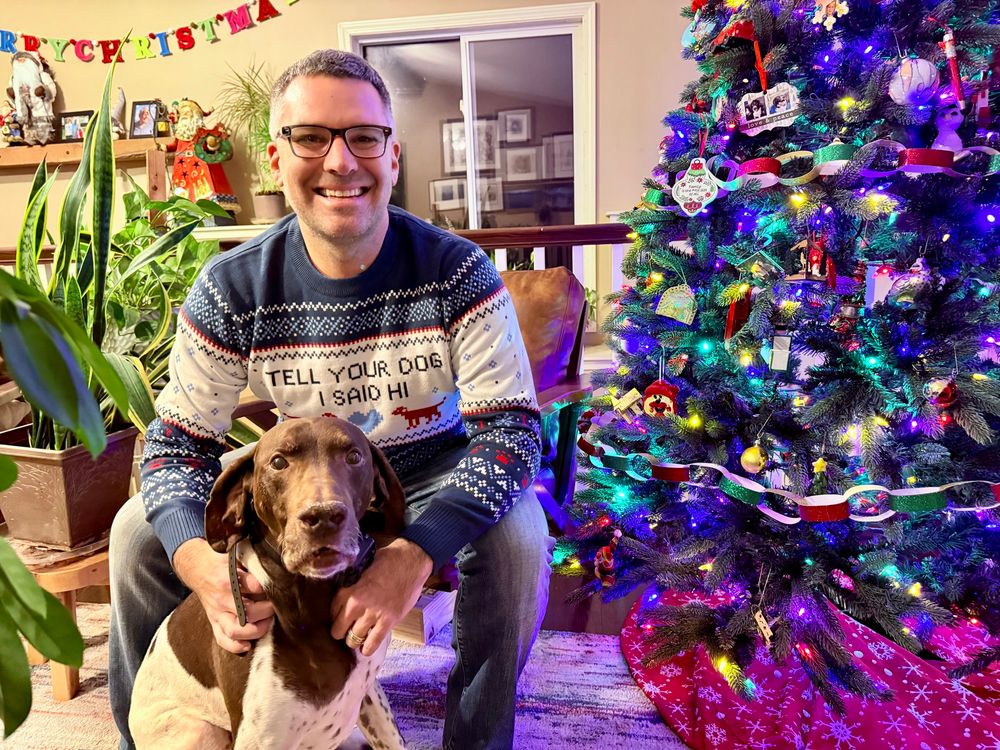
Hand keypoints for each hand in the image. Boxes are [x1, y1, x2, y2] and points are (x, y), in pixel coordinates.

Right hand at [173, 538, 273, 653]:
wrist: (197, 566)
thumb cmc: (223, 559)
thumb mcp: (237, 554)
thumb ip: (254, 562)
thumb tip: (277, 569)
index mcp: (229, 578)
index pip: (256, 587)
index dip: (270, 588)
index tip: (279, 586)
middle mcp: (222, 598)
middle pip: (249, 613)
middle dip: (267, 611)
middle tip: (277, 605)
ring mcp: (217, 612)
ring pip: (235, 631)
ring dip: (256, 631)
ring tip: (267, 622)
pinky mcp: (213, 622)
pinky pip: (222, 640)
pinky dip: (235, 646)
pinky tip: (248, 645)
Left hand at [331, 539, 432, 656]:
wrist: (412, 560)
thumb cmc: (388, 560)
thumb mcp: (363, 568)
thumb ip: (353, 584)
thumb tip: (345, 595)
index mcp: (348, 589)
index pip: (332, 612)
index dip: (336, 616)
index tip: (341, 617)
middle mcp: (357, 604)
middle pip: (338, 630)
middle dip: (341, 631)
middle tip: (348, 629)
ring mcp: (373, 614)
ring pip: (353, 639)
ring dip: (355, 640)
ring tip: (359, 637)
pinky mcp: (389, 621)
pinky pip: (372, 643)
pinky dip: (368, 648)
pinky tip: (366, 647)